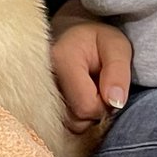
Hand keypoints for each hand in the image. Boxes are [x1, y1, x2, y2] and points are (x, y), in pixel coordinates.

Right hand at [50, 0, 132, 132]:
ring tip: (90, 90)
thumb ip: (118, 72)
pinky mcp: (38, 98)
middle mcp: (43, 77)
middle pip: (76, 119)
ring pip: (70, 123)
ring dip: (86, 113)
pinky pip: (63, 121)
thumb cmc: (98, 39)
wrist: (71, 32)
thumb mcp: (117, 46)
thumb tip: (115, 103)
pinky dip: (76, 114)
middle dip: (96, 110)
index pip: (86, 106)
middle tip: (100, 87)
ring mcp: (37, 89)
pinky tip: (78, 96)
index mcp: (61, 59)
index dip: (104, 104)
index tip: (108, 86)